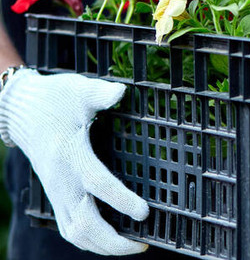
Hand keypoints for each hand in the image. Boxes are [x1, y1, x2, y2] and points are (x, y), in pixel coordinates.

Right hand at [0, 69, 148, 254]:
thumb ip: (101, 92)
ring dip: (102, 246)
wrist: (21, 109)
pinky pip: (67, 227)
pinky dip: (88, 240)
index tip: (144, 212)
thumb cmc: (55, 99)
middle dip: (113, 242)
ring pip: (75, 232)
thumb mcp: (79, 89)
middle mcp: (62, 179)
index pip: (97, 184)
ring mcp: (56, 190)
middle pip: (84, 223)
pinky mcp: (55, 194)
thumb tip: (121, 92)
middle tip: (143, 246)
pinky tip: (108, 241)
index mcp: (70, 155)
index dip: (121, 200)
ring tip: (132, 248)